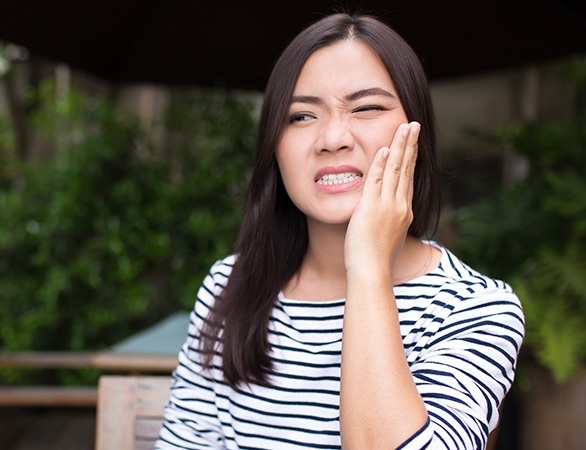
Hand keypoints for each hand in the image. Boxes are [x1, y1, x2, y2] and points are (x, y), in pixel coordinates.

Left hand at [344, 121, 419, 275]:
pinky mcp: (371, 208)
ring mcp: (387, 206)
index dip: (412, 159)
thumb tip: (389, 222)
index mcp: (404, 213)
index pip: (409, 179)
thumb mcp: (390, 239)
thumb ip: (391, 224)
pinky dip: (381, 164)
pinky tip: (385, 149)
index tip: (413, 143)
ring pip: (396, 170)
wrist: (372, 272)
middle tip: (414, 125)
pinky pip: (377, 181)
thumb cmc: (377, 261)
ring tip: (404, 127)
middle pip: (407, 169)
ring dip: (400, 147)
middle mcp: (400, 206)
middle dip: (410, 145)